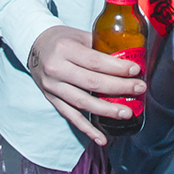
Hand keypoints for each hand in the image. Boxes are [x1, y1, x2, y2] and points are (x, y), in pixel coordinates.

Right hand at [27, 26, 144, 146]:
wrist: (34, 46)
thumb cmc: (61, 39)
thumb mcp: (78, 35)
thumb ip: (99, 45)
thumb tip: (128, 55)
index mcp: (64, 49)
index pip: (95, 61)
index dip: (117, 67)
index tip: (136, 70)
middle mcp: (56, 69)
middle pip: (92, 82)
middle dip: (119, 87)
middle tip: (139, 89)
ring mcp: (52, 87)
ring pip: (82, 102)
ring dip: (107, 110)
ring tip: (126, 112)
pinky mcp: (51, 99)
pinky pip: (71, 116)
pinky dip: (87, 129)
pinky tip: (102, 138)